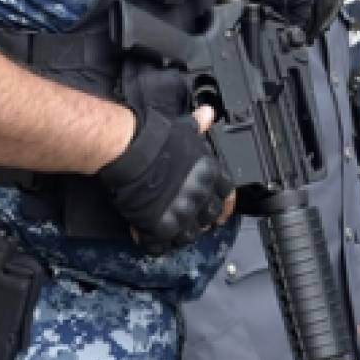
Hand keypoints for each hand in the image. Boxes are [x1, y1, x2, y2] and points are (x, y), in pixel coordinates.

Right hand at [99, 104, 233, 253]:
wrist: (130, 149)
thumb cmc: (156, 137)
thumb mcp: (184, 129)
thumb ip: (198, 126)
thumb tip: (208, 113)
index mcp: (210, 174)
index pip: (228, 196)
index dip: (224, 205)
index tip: (222, 212)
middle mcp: (200, 195)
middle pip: (209, 218)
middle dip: (202, 221)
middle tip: (191, 222)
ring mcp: (181, 213)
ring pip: (188, 236)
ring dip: (180, 235)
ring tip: (171, 231)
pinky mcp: (158, 226)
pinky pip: (161, 246)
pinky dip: (155, 245)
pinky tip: (149, 239)